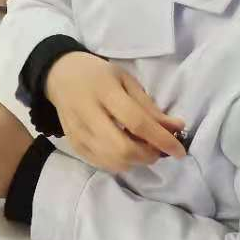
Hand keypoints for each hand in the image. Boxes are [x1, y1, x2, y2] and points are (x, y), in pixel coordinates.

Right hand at [44, 52, 185, 172]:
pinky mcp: (73, 144)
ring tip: (141, 148)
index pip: (136, 122)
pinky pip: (103, 164)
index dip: (161, 139)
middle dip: (147, 155)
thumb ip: (150, 107)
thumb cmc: (98, 75)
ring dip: (136, 161)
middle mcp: (87, 113)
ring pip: (113, 161)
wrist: (59, 75)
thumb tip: (176, 128)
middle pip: (123, 148)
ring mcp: (78, 131)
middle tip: (157, 149)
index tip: (180, 151)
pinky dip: (120, 163)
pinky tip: (124, 150)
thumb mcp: (126, 80)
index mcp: (104, 91)